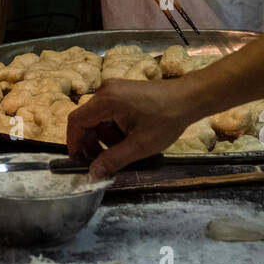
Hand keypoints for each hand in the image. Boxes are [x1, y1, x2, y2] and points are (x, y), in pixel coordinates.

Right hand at [65, 77, 195, 178]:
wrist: (189, 98)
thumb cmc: (166, 120)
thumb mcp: (139, 146)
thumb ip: (113, 160)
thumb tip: (93, 174)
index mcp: (106, 101)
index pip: (76, 121)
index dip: (74, 143)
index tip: (79, 161)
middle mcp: (106, 91)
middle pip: (86, 120)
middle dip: (92, 143)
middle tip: (103, 162)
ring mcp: (114, 89)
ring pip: (98, 118)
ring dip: (105, 137)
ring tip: (123, 150)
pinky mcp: (123, 92)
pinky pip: (109, 112)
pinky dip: (114, 128)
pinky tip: (129, 138)